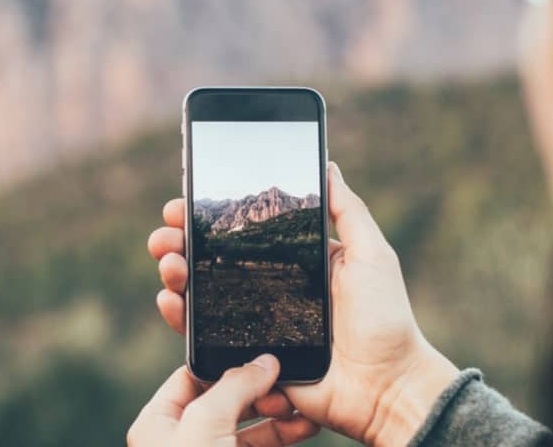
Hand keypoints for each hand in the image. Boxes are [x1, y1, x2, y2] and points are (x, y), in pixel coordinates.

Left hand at [127, 355, 319, 445]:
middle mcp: (183, 441)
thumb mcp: (205, 423)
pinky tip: (306, 428)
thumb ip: (233, 386)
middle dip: (260, 390)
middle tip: (289, 386)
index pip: (193, 376)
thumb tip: (262, 361)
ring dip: (278, 414)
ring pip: (250, 427)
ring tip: (306, 409)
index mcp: (158, 423)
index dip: (227, 363)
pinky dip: (284, 436)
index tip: (262, 355)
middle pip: (226, 399)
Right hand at [147, 162, 458, 445]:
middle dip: (180, 241)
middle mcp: (270, 287)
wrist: (387, 386)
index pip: (242, 231)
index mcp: (295, 261)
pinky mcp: (249, 356)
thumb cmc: (386, 320)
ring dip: (176, 274)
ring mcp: (256, 322)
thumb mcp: (372, 255)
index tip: (185, 201)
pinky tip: (171, 301)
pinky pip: (207, 337)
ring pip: (201, 294)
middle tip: (165, 233)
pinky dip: (182, 319)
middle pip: (212, 259)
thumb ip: (348, 212)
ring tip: (168, 262)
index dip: (210, 216)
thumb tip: (326, 165)